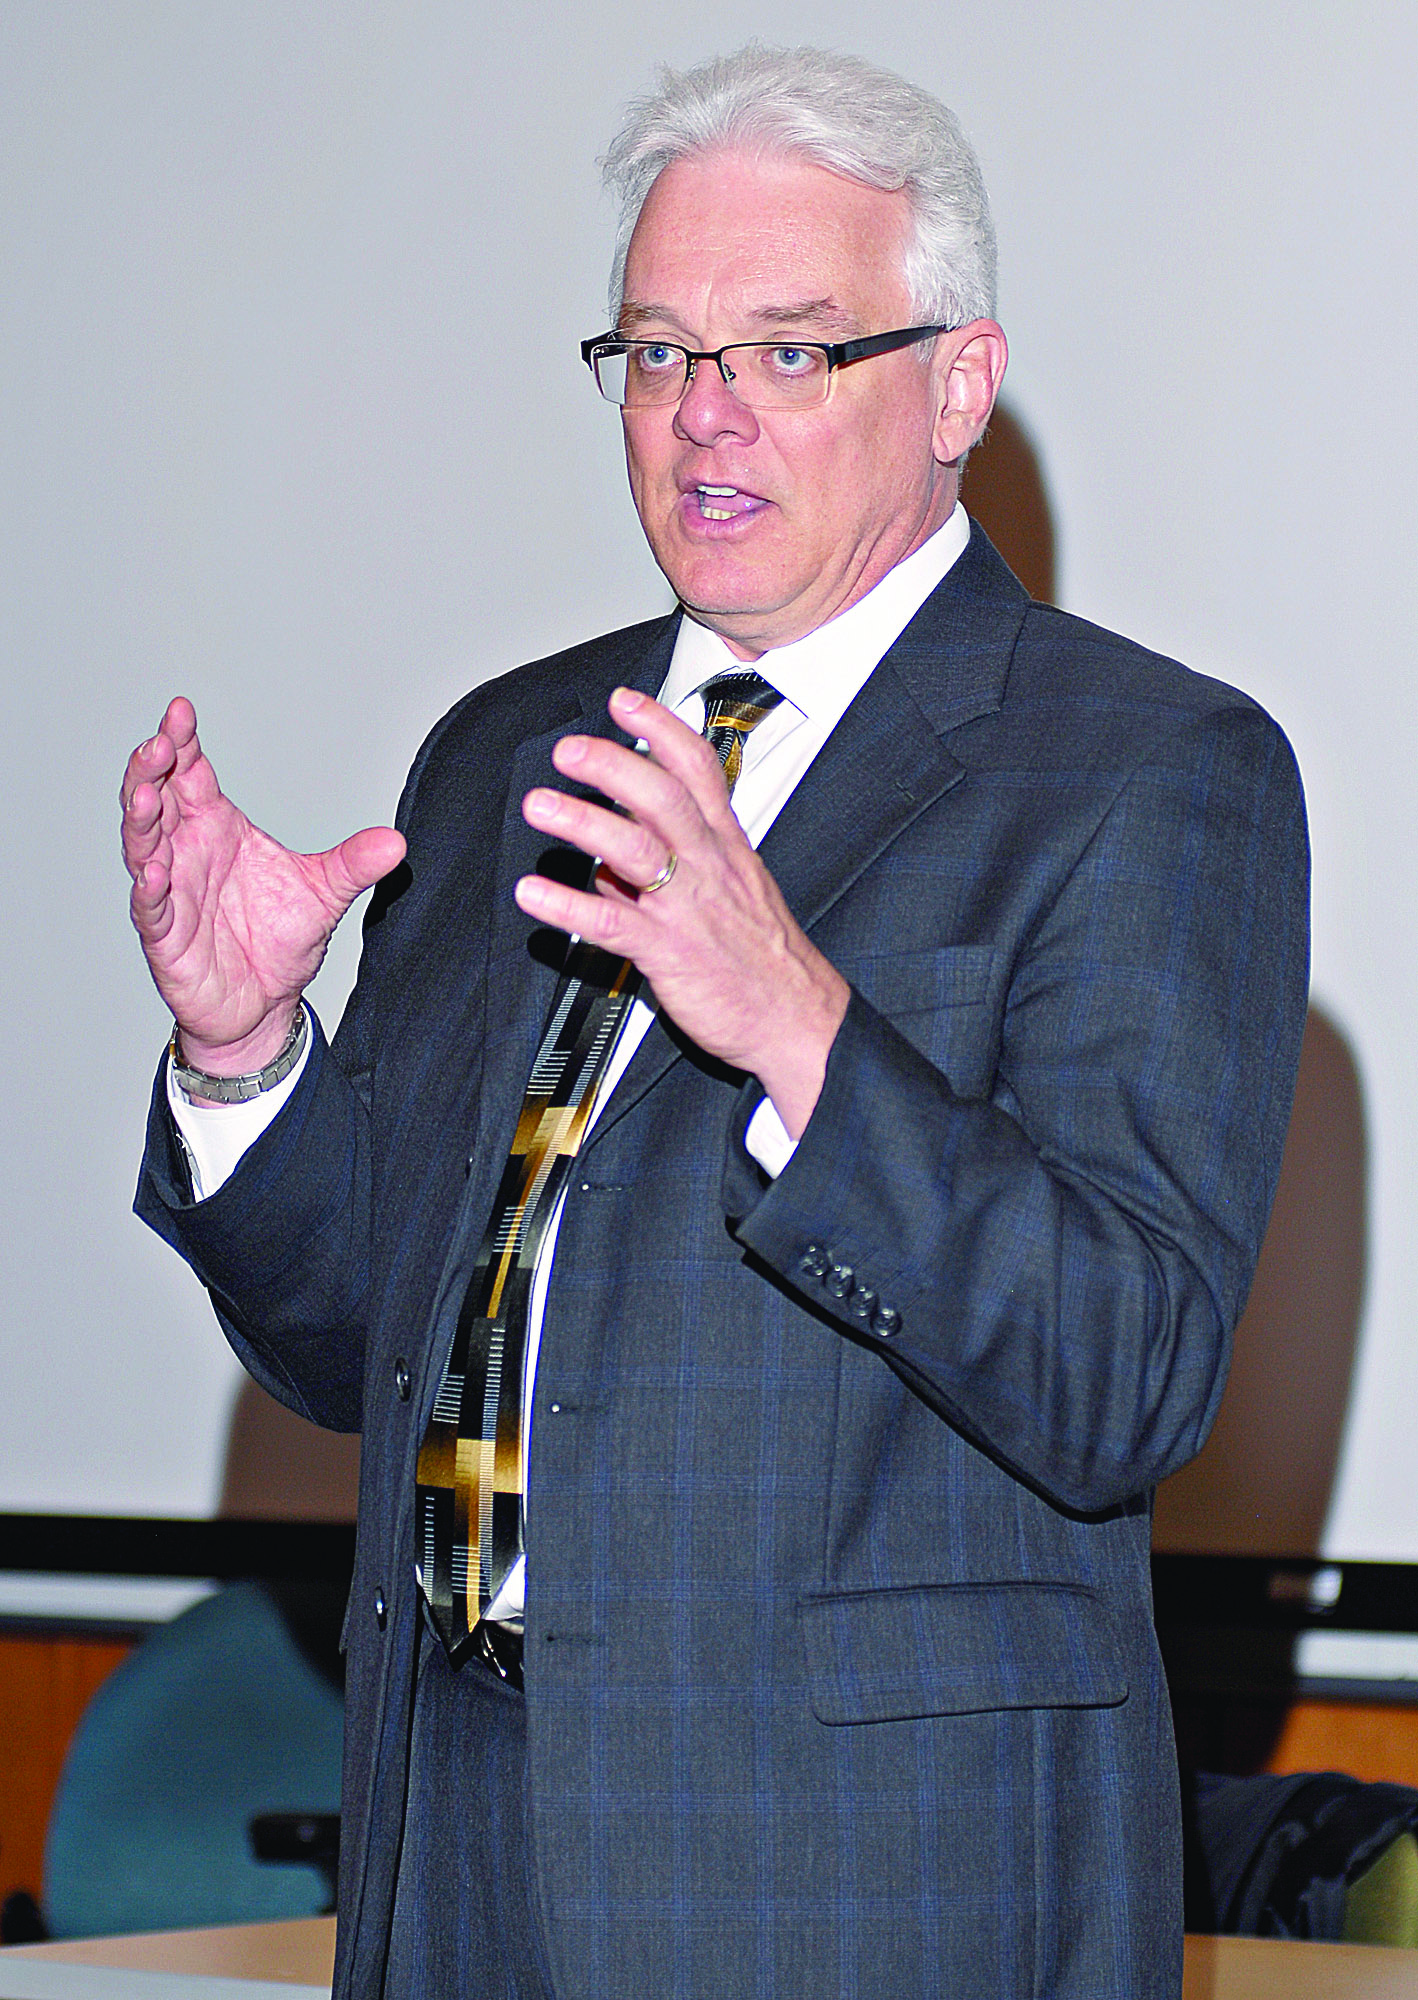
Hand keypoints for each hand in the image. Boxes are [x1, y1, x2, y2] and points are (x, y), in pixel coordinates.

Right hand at [121, 697, 406, 1074]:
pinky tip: (152, 870)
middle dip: (151, 768)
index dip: (182, 742)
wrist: (265, 1005)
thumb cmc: (279, 941)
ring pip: (141, 845)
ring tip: (147, 793)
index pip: (191, 773)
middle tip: (158, 742)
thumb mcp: (324, 894)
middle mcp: (186, 853)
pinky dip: (149, 889)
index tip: (181, 711)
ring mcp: (170, 893)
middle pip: (156, 798)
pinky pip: (151, 909)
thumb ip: (354, 864)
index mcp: (217, 828)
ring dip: (141, 819)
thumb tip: (397, 842)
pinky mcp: (166, 937)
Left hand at [515, 686, 848, 1137]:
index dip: (661, 729)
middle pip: (661, 797)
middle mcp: (707, 867)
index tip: (625, 701)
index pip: (698, 769)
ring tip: (540, 804)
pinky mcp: (669, 953)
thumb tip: (609, 859)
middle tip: (570, 750)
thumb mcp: (728, 893)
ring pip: (635, 849)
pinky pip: (612, 922)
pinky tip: (533, 893)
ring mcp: (687, 908)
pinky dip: (568, 905)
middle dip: (612, 764)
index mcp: (725, 846)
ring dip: (582, 821)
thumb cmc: (763, 959)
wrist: (798, 1020)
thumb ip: (668, 868)